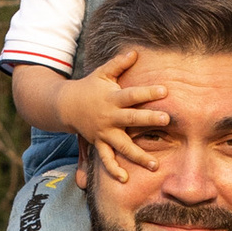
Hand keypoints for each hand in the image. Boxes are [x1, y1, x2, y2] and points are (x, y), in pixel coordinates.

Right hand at [62, 48, 171, 187]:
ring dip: (138, 155)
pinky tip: (124, 179)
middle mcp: (110, 117)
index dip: (148, 92)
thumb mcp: (102, 73)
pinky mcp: (99, 143)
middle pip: (132, 119)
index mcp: (112, 98)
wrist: (65, 105)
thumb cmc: (89, 87)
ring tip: (154, 164)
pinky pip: (106, 159)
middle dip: (149, 119)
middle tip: (166, 120)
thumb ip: (119, 64)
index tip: (165, 90)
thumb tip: (135, 51)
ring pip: (123, 146)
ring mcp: (104, 132)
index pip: (133, 94)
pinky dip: (113, 170)